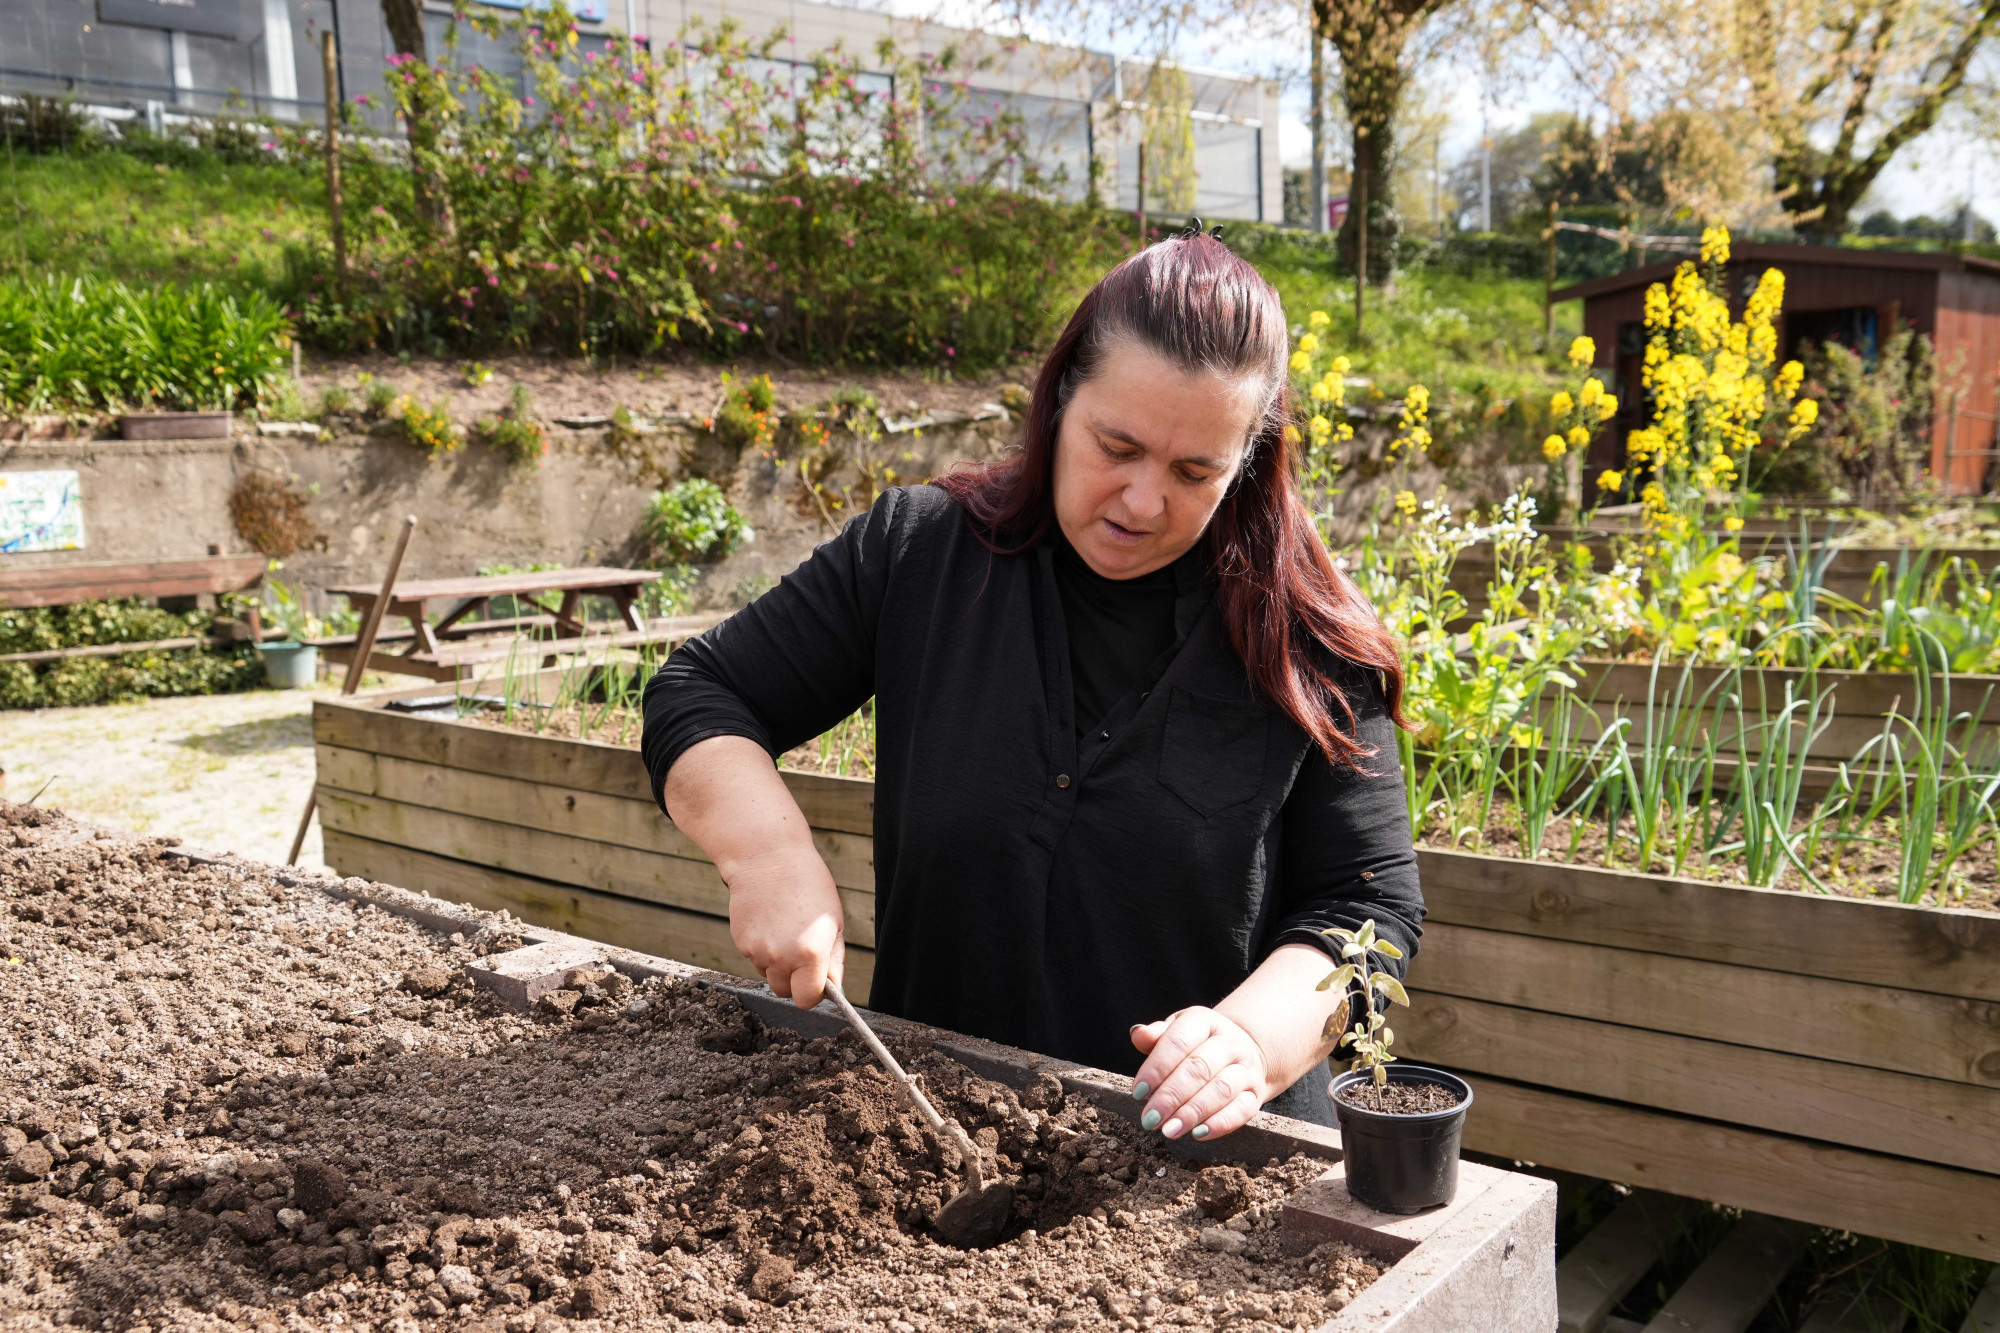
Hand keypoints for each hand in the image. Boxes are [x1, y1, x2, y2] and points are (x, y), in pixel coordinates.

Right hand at [723, 846, 844, 1009]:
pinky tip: (769, 921)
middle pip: (784, 991)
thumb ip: (834, 960)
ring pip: (768, 974)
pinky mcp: (740, 942)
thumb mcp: (833, 921)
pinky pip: (754, 957)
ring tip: (784, 928)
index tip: (816, 981)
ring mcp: (757, 950)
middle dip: (794, 979)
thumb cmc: (809, 884)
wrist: (768, 856)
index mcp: (810, 954)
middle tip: (801, 950)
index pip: (807, 999)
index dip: (813, 993)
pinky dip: (762, 947)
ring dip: (777, 962)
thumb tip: (832, 988)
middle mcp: (781, 957)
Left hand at [1128, 1007, 1276, 1142]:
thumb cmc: (1199, 1043)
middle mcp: (1230, 1043)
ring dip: (1192, 1113)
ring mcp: (1246, 1068)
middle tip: (1150, 1118)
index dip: (1157, 1067)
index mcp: (1205, 1022)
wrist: (1246, 1049)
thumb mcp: (1178, 1031)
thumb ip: (1156, 1036)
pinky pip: (1242, 1110)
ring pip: (1221, 1090)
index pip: (1179, 1041)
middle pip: (1199, 1068)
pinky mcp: (1256, 1094)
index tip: (1138, 1092)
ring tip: (1169, 1130)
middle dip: (1171, 1096)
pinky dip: (1220, 1124)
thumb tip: (1137, 1034)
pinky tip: (1197, 1134)